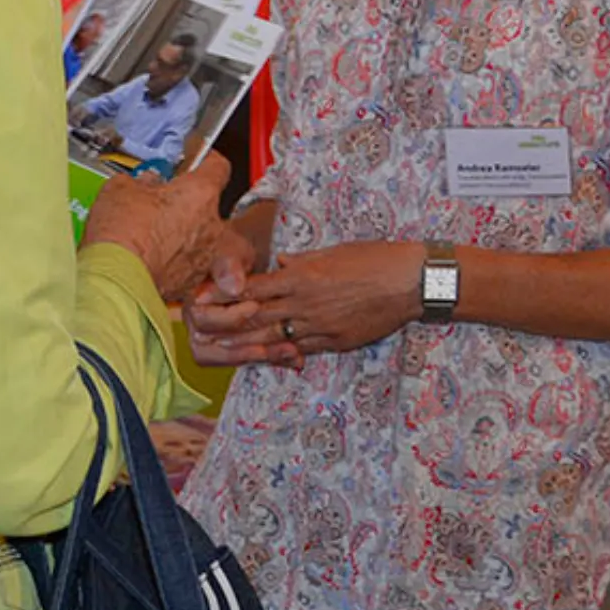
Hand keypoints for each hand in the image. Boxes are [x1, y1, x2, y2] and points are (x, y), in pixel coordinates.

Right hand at [81, 154, 231, 301]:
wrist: (118, 278)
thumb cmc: (123, 234)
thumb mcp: (120, 189)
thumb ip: (139, 181)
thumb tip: (141, 184)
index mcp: (200, 193)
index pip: (217, 167)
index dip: (205, 161)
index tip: (197, 161)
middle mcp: (212, 225)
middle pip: (210, 207)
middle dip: (188, 205)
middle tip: (163, 204)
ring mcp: (205, 256)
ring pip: (201, 239)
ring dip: (182, 235)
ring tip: (153, 235)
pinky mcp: (191, 281)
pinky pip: (188, 265)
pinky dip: (173, 261)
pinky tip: (150, 257)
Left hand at [187, 241, 425, 364]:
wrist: (411, 281)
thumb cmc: (373, 258)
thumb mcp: (331, 252)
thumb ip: (301, 261)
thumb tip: (280, 264)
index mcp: (300, 277)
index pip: (252, 287)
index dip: (224, 294)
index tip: (202, 297)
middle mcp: (304, 303)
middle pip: (255, 317)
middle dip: (225, 324)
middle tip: (198, 330)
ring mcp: (320, 326)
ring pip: (274, 338)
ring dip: (246, 345)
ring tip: (221, 350)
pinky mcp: (336, 342)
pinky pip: (304, 349)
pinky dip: (284, 352)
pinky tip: (267, 357)